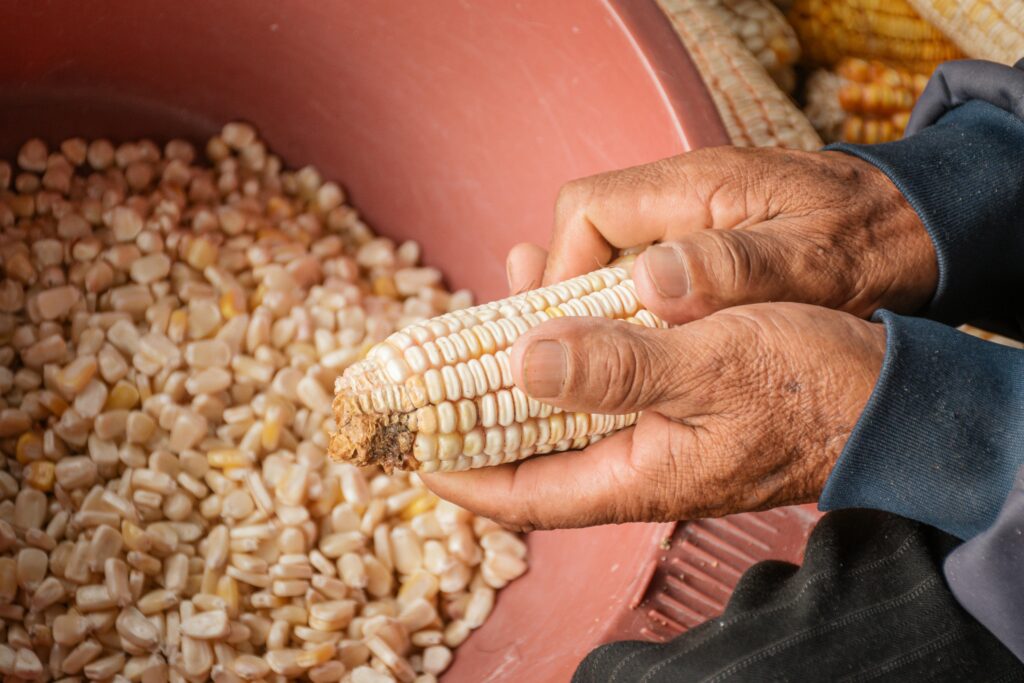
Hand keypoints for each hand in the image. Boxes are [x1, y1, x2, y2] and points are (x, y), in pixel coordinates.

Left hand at [421, 303, 884, 530]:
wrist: (889, 398)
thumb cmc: (810, 386)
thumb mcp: (710, 367)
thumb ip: (617, 371)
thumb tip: (518, 365)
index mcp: (635, 475)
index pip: (522, 493)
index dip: (458, 473)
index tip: (406, 444)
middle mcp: (637, 466)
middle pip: (533, 449)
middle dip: (479, 405)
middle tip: (435, 358)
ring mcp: (657, 439)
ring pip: (568, 409)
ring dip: (527, 362)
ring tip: (501, 296)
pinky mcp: (678, 409)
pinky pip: (605, 386)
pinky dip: (575, 347)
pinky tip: (568, 303)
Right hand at [507, 146, 936, 323]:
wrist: (920, 225)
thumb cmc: (872, 241)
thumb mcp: (812, 263)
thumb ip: (732, 269)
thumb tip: (647, 283)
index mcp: (697, 186)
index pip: (585, 211)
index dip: (558, 270)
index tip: (562, 332)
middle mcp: (682, 194)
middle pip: (586, 234)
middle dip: (567, 294)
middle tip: (569, 357)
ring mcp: (690, 217)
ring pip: (609, 256)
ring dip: (595, 307)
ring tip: (597, 362)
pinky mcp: (703, 242)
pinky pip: (641, 270)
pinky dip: (630, 310)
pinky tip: (643, 349)